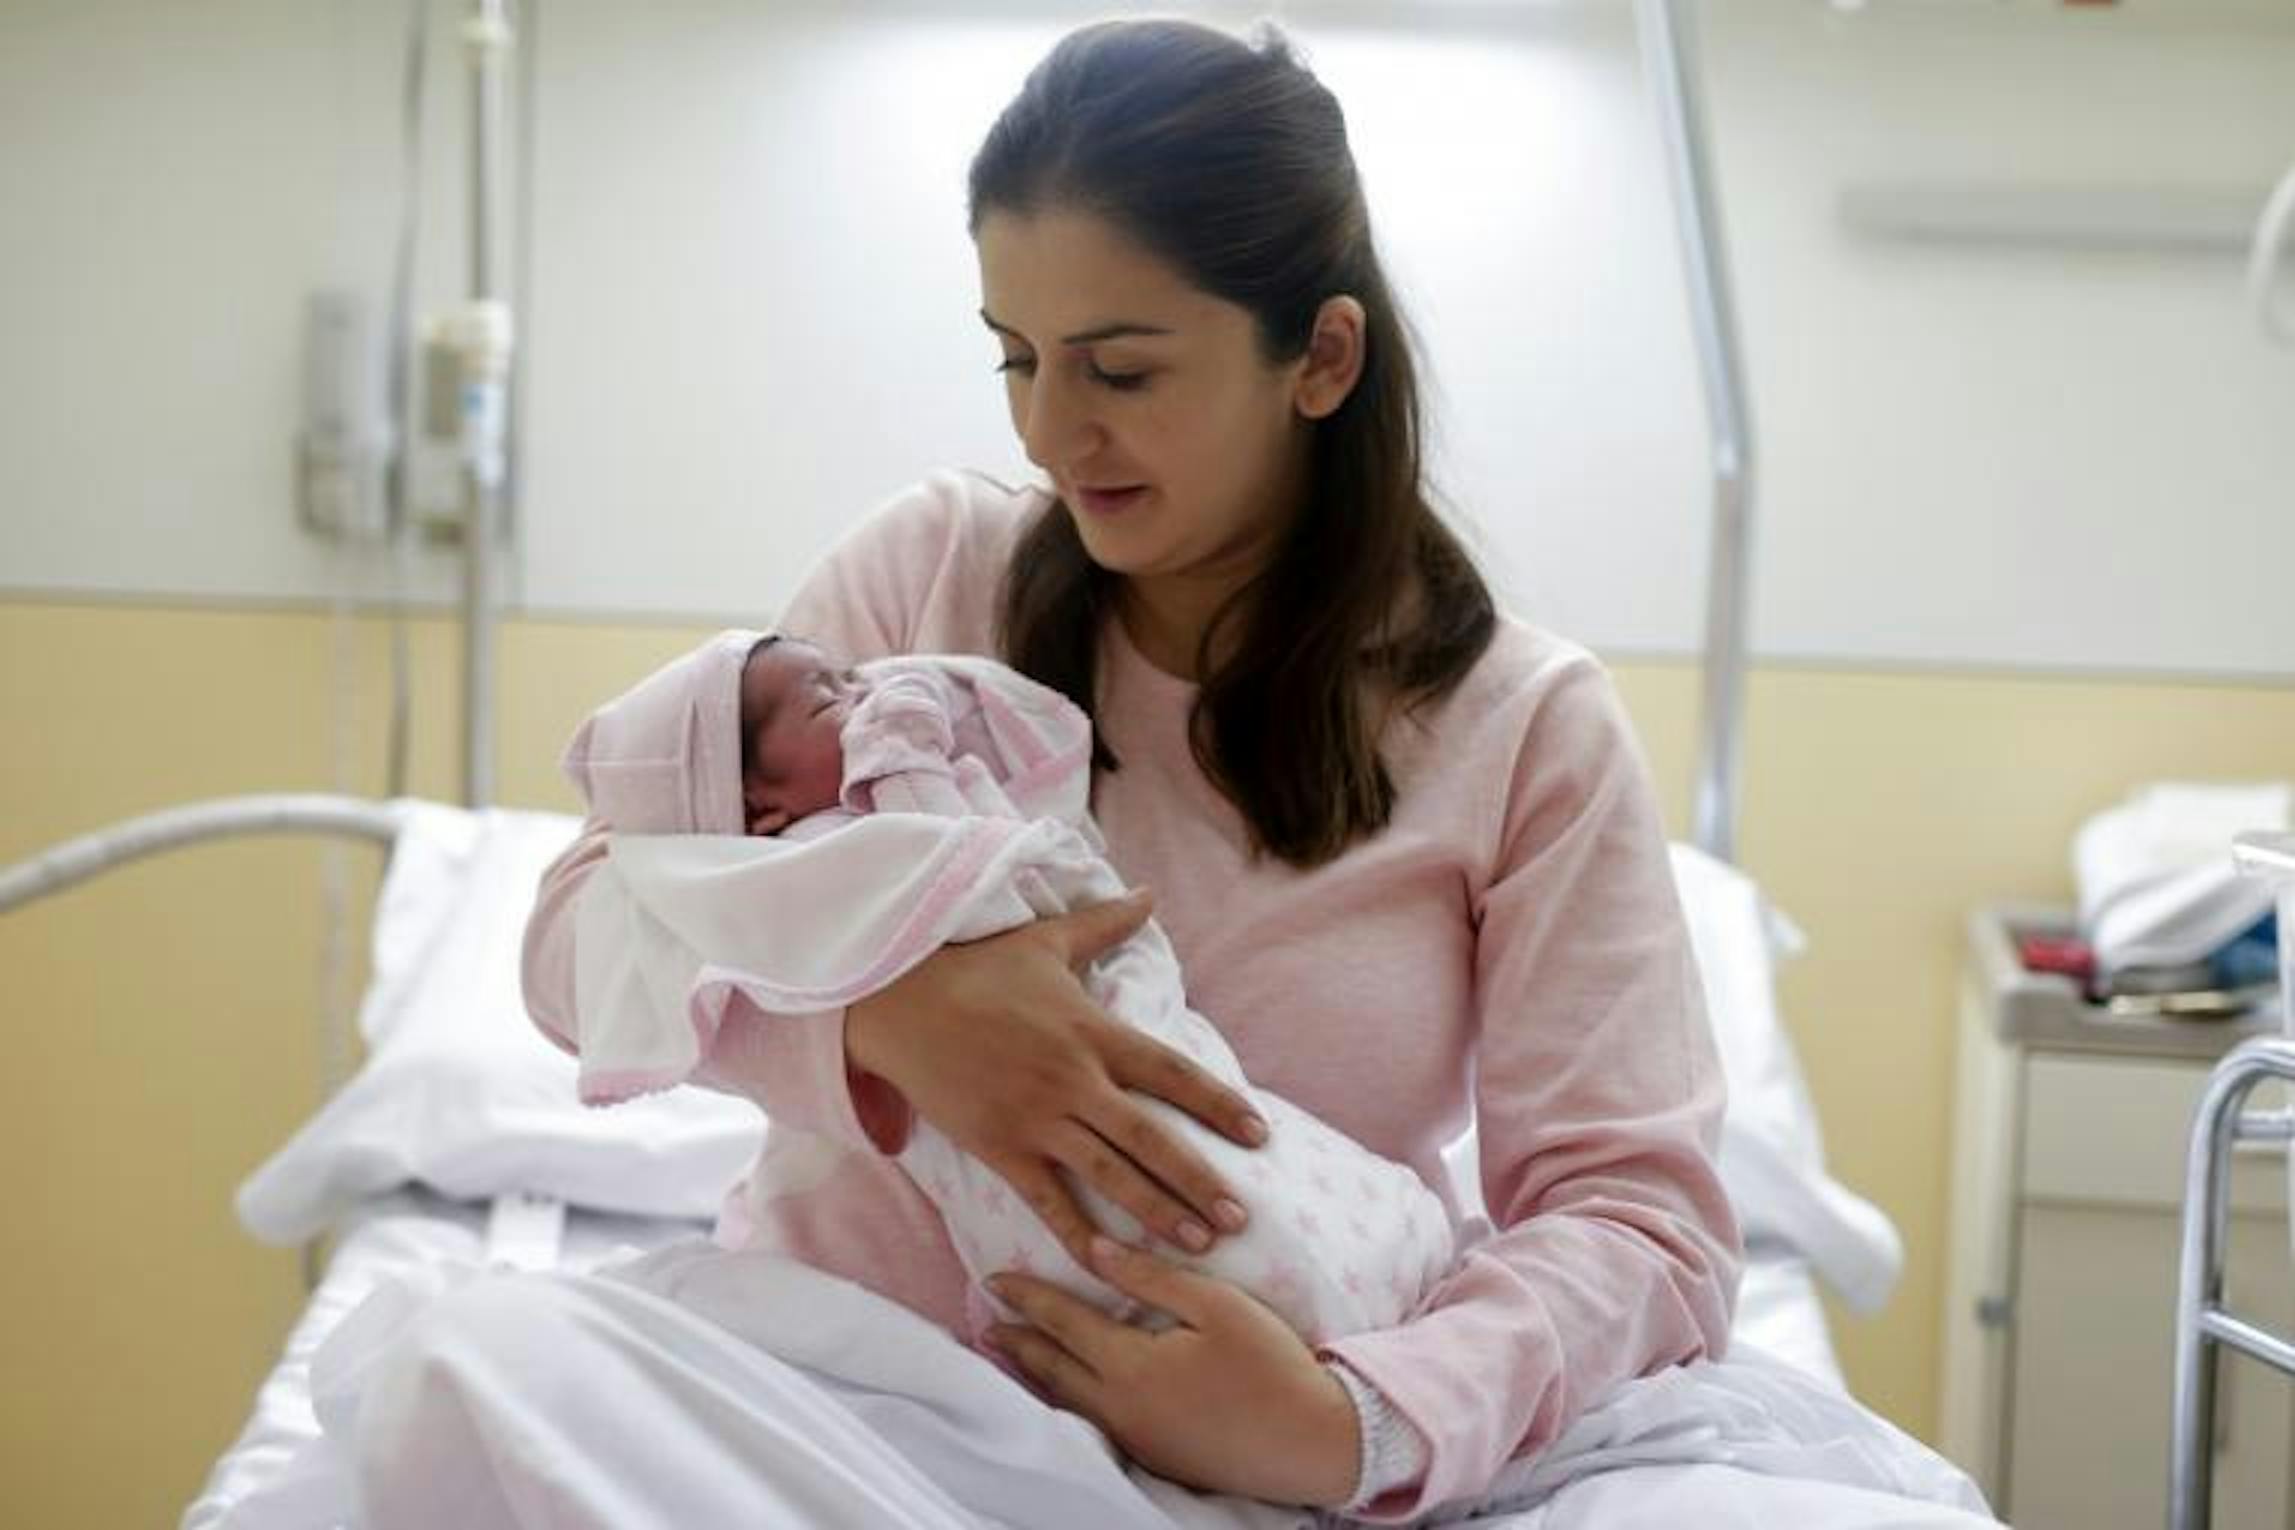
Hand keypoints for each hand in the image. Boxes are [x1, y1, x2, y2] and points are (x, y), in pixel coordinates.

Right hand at [844, 889, 1268, 1268]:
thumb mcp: (1046, 941)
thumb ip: (1104, 923)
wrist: (898, 1001)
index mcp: (1093, 1032)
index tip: (1259, 1133)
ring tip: (1199, 1244)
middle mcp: (1073, 1080)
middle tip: (1241, 1217)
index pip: (1171, 1072)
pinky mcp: (1000, 1148)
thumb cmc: (975, 969)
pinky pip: (1046, 1199)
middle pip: (1150, 1137)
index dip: (1218, 1103)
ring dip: (1156, 1212)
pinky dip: (1077, 1232)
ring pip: (1109, 1174)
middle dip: (1198, 1179)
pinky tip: (1109, 1262)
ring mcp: (1036, 1118)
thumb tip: (1148, 894)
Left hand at [984, 1236, 1360, 1507]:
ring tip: (1010, 1353)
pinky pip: (1092, 1423)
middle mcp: (1121, 1408)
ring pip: (1067, 1401)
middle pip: (1051, 1368)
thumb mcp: (1216, 1305)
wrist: (1311, 1444)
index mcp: (1132, 1366)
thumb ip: (1150, 1276)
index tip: (992, 1279)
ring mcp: (1136, 1439)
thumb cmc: (1270, 1365)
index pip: (1063, 1323)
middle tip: (986, 1320)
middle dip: (1017, 1340)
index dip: (1027, 1298)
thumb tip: (1094, 1248)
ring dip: (1034, 1373)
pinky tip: (1065, 1391)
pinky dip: (1065, 1399)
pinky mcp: (1155, 1456)